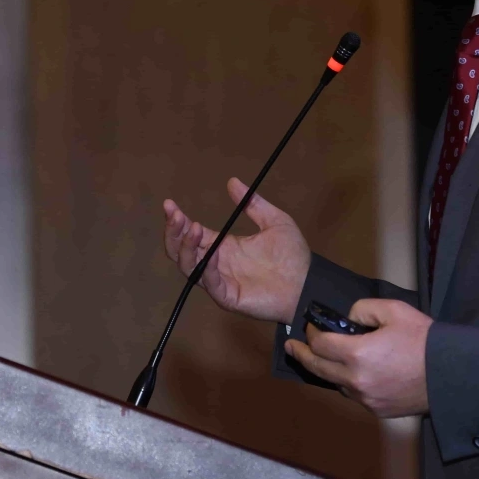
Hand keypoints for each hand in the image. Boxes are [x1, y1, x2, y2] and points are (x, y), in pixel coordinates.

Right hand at [162, 178, 310, 323]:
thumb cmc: (293, 256)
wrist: (308, 283)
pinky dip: (207, 268)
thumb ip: (253, 204)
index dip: (179, 220)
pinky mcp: (228, 297)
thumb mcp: (274, 221)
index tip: (170, 204)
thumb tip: (232, 181)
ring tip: (192, 227)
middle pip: (182, 251)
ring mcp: (220, 281)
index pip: (192, 233)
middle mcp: (217, 264)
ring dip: (186, 248)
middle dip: (174, 233)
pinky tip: (213, 252)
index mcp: (224, 246)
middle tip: (174, 214)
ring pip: (190, 267)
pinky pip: (211, 283)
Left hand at [283, 299, 430, 417]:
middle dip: (302, 355)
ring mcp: (366, 398)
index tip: (311, 326)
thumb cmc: (423, 340)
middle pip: (318, 368)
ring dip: (327, 369)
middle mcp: (356, 380)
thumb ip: (363, 309)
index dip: (311, 333)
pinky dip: (348, 382)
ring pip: (336, 383)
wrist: (450, 374)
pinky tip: (351, 372)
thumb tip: (348, 318)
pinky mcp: (377, 409)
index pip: (320, 345)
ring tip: (321, 358)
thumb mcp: (393, 310)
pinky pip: (354, 394)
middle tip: (291, 347)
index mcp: (357, 354)